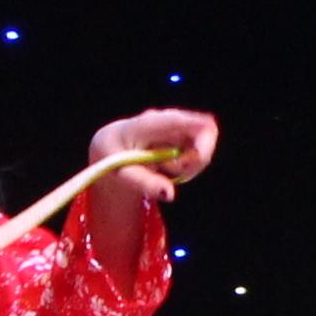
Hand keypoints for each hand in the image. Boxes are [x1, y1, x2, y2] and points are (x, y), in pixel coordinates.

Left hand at [88, 109, 219, 212]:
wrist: (111, 147)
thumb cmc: (112, 156)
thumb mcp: (120, 173)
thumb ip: (144, 183)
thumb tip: (170, 194)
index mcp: (146, 124)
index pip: (177, 120)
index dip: (198, 131)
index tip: (201, 155)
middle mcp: (167, 121)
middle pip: (204, 129)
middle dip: (199, 158)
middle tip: (181, 175)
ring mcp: (178, 127)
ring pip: (203, 145)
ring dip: (192, 166)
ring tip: (165, 171)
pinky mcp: (184, 136)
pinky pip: (199, 154)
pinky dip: (189, 167)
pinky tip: (170, 169)